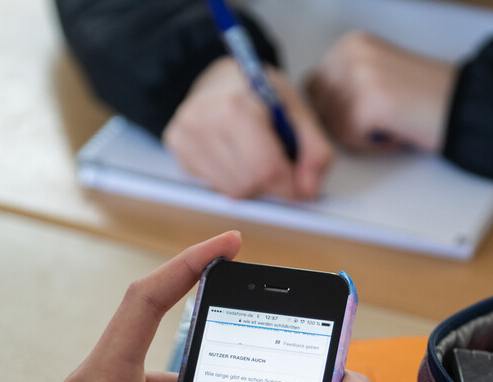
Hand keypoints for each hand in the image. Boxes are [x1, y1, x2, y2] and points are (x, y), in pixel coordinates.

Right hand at [164, 56, 333, 200]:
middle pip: (249, 184)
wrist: (219, 78)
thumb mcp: (297, 110)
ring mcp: (185, 135)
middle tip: (277, 163)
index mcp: (238, 106)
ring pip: (232, 191)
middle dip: (271, 184)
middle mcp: (204, 120)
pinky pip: (214, 186)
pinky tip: (236, 157)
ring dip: (252, 184)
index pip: (266, 169)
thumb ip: (315, 151)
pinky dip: (233, 180)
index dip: (290, 185)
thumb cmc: (260, 92)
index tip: (299, 183)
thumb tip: (308, 192)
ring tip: (255, 156)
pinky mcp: (178, 148)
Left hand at [306, 32, 456, 152]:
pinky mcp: (367, 103)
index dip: (334, 109)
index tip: (365, 114)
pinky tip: (396, 133)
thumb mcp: (378, 73)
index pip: (313, 86)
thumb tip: (315, 106)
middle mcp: (351, 53)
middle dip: (343, 122)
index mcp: (352, 43)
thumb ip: (346, 81)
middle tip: (380, 121)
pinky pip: (348, 138)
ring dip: (359, 136)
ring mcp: (358, 76)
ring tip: (392, 124)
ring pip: (331, 125)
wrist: (467, 105)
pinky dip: (371, 145)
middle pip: (318, 106)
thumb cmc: (427, 98)